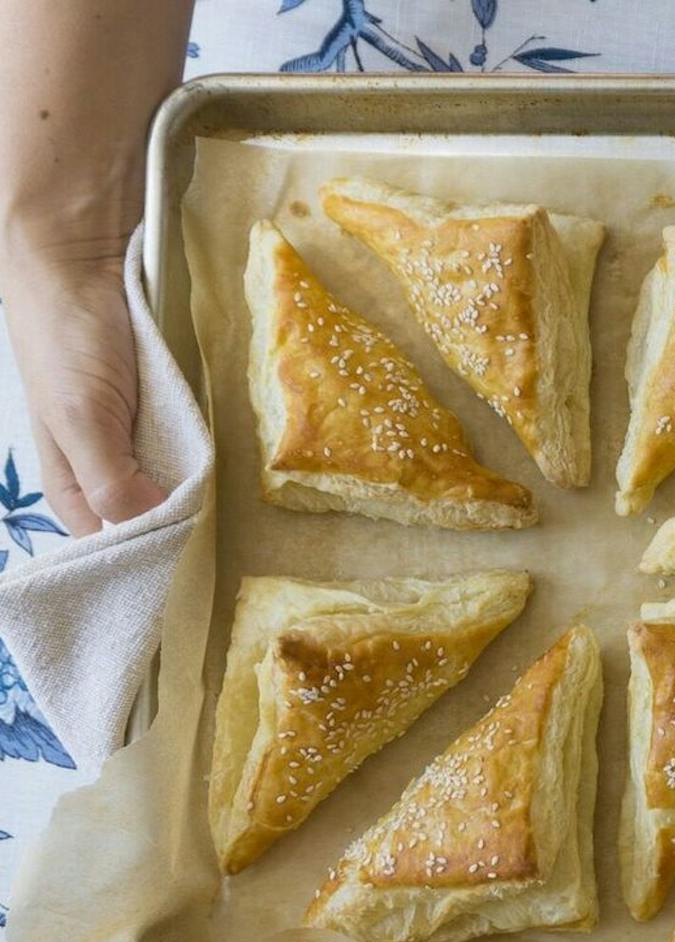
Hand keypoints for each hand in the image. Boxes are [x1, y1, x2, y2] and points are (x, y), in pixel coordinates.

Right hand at [0, 1, 194, 536]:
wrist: (79, 252)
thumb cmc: (67, 336)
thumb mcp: (84, 418)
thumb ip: (111, 479)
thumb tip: (152, 526)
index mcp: (67, 481)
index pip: (109, 547)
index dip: (145, 564)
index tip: (188, 583)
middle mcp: (98, 465)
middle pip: (143, 521)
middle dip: (176, 535)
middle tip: (221, 556)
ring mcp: (129, 434)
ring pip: (167, 486)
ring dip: (194, 500)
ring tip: (233, 523)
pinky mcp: (155, 405)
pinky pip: (183, 446)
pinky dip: (201, 462)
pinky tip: (227, 472)